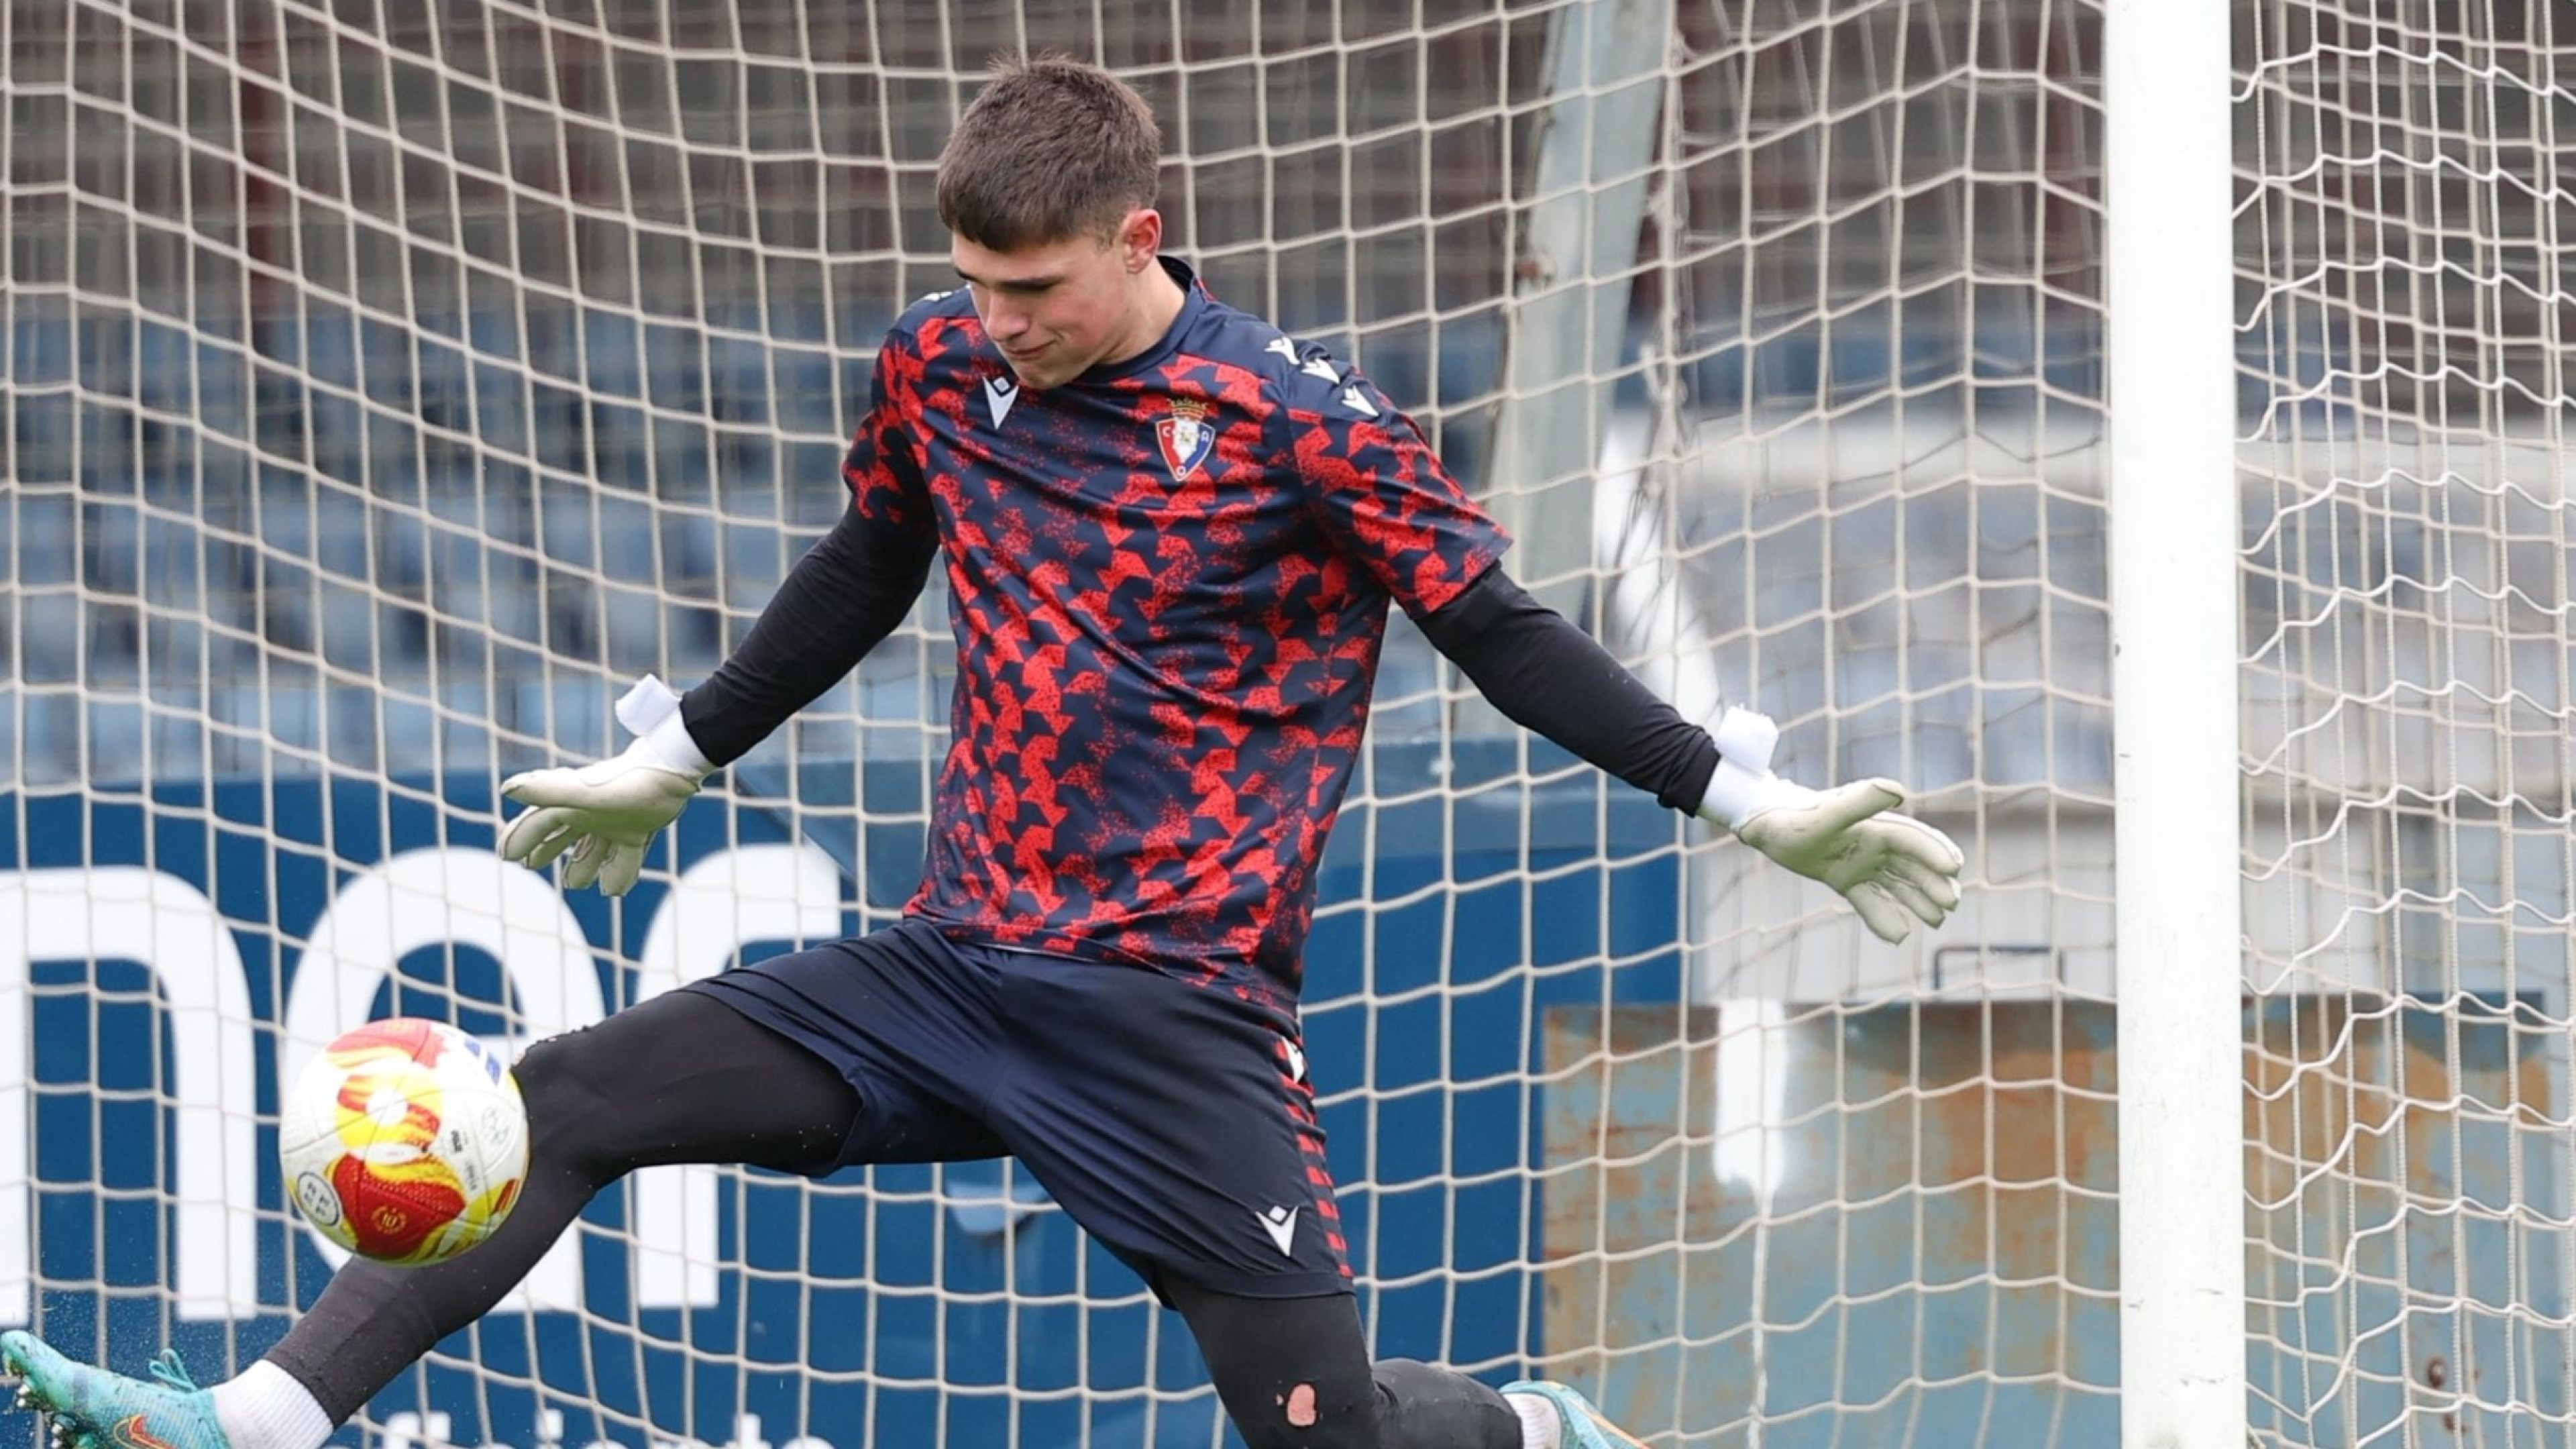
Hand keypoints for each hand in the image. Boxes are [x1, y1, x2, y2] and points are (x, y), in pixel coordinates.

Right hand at [497, 676, 711, 895]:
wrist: (671, 772)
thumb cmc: (625, 782)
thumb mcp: (583, 793)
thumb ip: (547, 792)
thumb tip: (507, 790)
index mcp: (571, 804)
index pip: (538, 824)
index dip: (521, 839)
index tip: (506, 855)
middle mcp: (590, 813)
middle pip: (561, 835)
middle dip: (545, 849)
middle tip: (528, 864)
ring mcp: (615, 822)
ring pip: (592, 848)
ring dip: (583, 865)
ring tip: (575, 884)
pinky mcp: (639, 829)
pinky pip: (624, 856)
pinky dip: (618, 872)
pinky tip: (614, 890)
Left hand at [1695, 708, 1964, 943]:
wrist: (1764, 825)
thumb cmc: (1795, 818)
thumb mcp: (1828, 813)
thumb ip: (1861, 802)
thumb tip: (1899, 792)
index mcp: (1875, 825)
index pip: (1913, 840)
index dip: (1935, 853)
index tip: (1955, 869)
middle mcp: (1873, 844)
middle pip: (1913, 864)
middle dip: (1934, 882)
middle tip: (1952, 904)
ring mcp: (1860, 863)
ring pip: (1898, 884)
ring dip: (1918, 900)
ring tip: (1938, 921)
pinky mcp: (1844, 879)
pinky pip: (1870, 900)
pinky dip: (1884, 916)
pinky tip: (1901, 935)